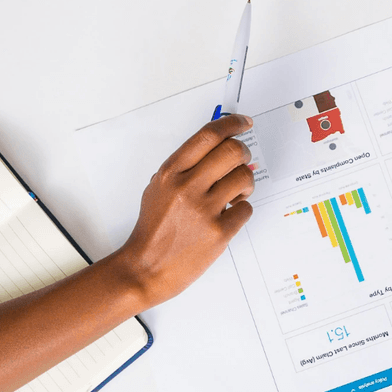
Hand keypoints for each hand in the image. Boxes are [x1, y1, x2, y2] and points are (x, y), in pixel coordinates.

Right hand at [114, 116, 255, 306]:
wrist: (145, 269)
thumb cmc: (154, 229)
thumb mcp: (159, 188)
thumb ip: (186, 166)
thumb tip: (220, 147)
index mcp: (171, 173)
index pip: (208, 135)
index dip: (232, 123)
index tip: (244, 123)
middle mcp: (187, 187)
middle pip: (233, 151)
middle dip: (243, 153)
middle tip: (241, 162)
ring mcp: (204, 210)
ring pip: (244, 177)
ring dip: (245, 183)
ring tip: (235, 193)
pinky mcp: (219, 232)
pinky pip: (246, 208)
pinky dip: (242, 208)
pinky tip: (229, 214)